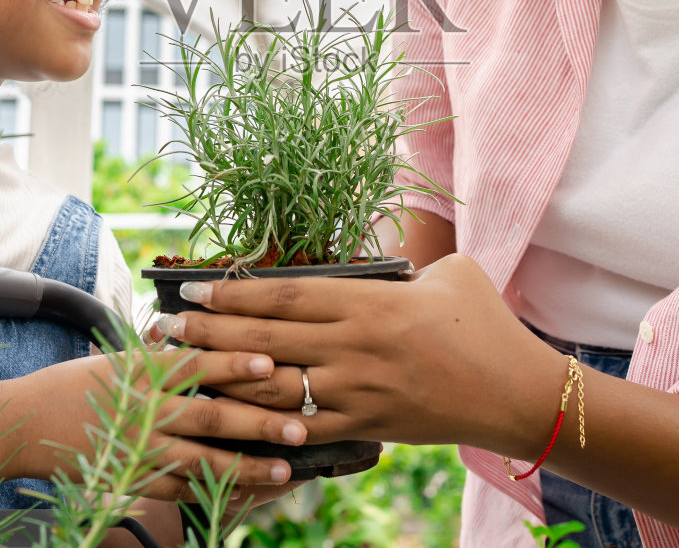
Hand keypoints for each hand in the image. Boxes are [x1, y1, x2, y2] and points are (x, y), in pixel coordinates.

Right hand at [13, 348, 308, 500]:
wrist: (27, 424)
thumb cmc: (77, 382)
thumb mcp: (119, 358)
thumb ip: (164, 355)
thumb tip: (209, 335)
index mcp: (142, 374)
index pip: (195, 366)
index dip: (234, 364)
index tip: (270, 363)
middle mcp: (143, 413)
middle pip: (209, 418)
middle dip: (257, 424)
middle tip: (298, 428)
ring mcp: (139, 451)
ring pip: (202, 462)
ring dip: (247, 467)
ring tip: (285, 470)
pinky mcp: (133, 478)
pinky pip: (182, 489)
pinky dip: (216, 491)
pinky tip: (247, 494)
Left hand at [145, 254, 564, 457]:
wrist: (518, 393)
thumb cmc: (486, 324)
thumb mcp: (448, 272)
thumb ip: (405, 261)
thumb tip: (380, 247)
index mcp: (369, 301)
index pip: (283, 295)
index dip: (230, 294)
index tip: (189, 290)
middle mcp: (354, 346)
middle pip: (264, 339)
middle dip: (206, 336)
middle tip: (160, 331)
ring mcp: (358, 391)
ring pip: (273, 386)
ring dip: (221, 380)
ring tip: (179, 374)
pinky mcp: (366, 427)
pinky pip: (304, 430)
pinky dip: (264, 428)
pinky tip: (230, 425)